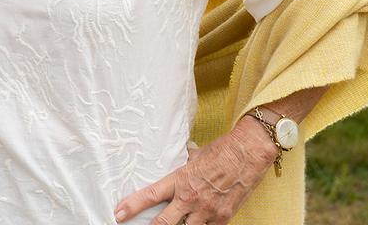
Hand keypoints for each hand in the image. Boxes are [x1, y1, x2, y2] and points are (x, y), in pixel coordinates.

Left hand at [114, 117, 277, 223]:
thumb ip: (183, 166)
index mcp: (180, 180)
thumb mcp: (195, 156)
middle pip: (164, 223)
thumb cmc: (221, 151)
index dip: (132, 206)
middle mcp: (191, 197)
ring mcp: (207, 210)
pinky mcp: (223, 217)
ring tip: (173, 224)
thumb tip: (177, 161)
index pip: (151, 195)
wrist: (248, 152)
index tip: (119, 213)